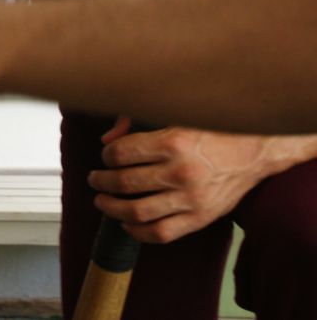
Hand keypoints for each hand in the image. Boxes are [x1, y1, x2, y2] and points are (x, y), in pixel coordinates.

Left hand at [88, 118, 279, 242]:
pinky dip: (137, 232)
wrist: (255, 150)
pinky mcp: (201, 218)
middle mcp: (181, 172)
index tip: (106, 157)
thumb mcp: (175, 115)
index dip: (106, 156)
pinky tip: (127, 223)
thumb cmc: (210, 129)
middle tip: (95, 179)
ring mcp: (191, 199)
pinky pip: (161, 233)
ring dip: (111, 208)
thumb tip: (105, 141)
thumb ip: (136, 123)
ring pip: (136, 212)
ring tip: (102, 201)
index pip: (120, 154)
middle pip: (123, 183)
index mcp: (173, 142)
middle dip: (100, 182)